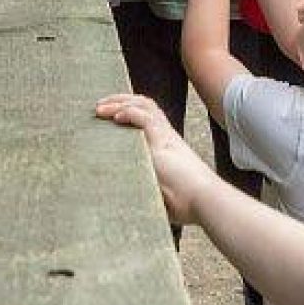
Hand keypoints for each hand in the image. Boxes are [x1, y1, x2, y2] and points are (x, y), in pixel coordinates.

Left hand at [94, 94, 218, 223]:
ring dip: (119, 103)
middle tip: (99, 106)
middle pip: (144, 104)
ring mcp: (166, 137)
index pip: (147, 116)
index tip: (107, 115)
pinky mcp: (164, 141)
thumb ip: (144, 186)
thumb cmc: (186, 203)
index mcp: (165, 144)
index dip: (128, 110)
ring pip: (143, 105)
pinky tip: (115, 118)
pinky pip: (144, 117)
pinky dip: (128, 113)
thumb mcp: (158, 190)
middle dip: (120, 100)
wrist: (204, 201)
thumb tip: (121, 195)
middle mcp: (166, 136)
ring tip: (100, 108)